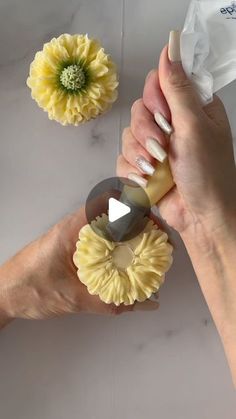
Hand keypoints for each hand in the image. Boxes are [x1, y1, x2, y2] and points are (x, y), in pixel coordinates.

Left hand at [0, 208, 158, 325]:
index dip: (137, 206)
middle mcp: (77, 225)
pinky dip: (121, 246)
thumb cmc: (30, 289)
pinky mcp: (75, 246)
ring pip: (111, 224)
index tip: (155, 226)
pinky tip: (130, 265)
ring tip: (151, 255)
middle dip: (142, 224)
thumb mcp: (73, 298)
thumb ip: (110, 302)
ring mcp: (76, 235)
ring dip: (133, 235)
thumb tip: (146, 303)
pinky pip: (104, 238)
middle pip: (116, 210)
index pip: (110, 199)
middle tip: (161, 245)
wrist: (4, 293)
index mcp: (75, 227)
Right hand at [117, 45, 235, 236]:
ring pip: (128, 134)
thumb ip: (177, 88)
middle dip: (146, 131)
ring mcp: (157, 146)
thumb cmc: (207, 173)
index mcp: (192, 107)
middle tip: (162, 148)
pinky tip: (146, 181)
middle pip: (139, 108)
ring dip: (139, 154)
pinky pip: (123, 158)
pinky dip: (132, 170)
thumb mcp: (194, 126)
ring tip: (156, 169)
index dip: (156, 98)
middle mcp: (173, 123)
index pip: (160, 83)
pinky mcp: (144, 166)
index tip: (166, 117)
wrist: (201, 219)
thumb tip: (171, 43)